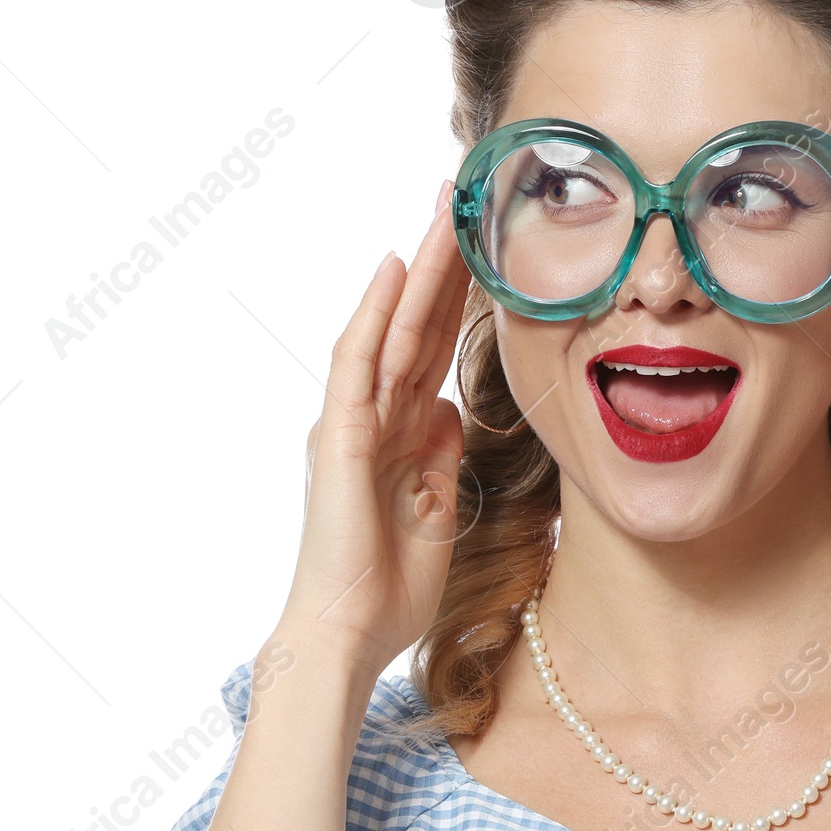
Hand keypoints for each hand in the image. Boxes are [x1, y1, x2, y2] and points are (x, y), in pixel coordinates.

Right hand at [276, 181, 471, 675]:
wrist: (350, 633)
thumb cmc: (388, 588)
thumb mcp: (437, 513)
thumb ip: (442, 460)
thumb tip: (453, 414)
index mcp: (401, 435)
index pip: (436, 351)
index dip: (461, 300)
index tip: (490, 250)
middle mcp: (374, 418)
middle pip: (416, 325)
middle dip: (442, 263)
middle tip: (464, 197)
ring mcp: (354, 423)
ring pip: (391, 327)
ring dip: (418, 269)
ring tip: (442, 210)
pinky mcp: (341, 437)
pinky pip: (357, 362)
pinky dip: (374, 313)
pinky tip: (394, 268)